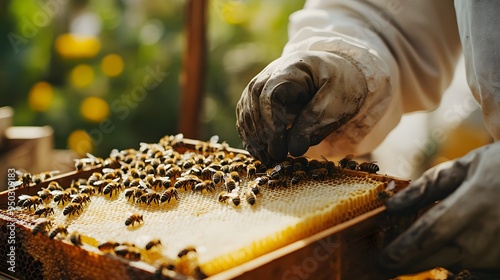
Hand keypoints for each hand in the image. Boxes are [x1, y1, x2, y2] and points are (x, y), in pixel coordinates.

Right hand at [236, 51, 367, 164]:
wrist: (338, 73)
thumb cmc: (341, 86)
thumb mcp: (337, 103)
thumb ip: (316, 122)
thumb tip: (294, 150)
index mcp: (291, 69)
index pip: (270, 95)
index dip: (271, 123)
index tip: (280, 147)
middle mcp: (270, 73)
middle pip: (254, 102)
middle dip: (262, 134)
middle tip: (275, 157)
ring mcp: (262, 84)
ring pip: (246, 110)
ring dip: (253, 137)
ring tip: (267, 159)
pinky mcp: (258, 97)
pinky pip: (246, 116)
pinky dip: (250, 135)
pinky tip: (260, 152)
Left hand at [380, 142, 499, 275]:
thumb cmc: (498, 168)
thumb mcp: (463, 166)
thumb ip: (426, 186)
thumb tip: (391, 206)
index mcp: (474, 200)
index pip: (432, 231)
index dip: (405, 248)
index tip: (383, 259)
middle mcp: (486, 231)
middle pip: (437, 256)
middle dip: (406, 263)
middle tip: (382, 264)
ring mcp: (496, 251)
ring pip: (450, 263)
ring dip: (425, 259)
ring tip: (403, 256)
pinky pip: (469, 263)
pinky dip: (450, 256)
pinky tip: (442, 246)